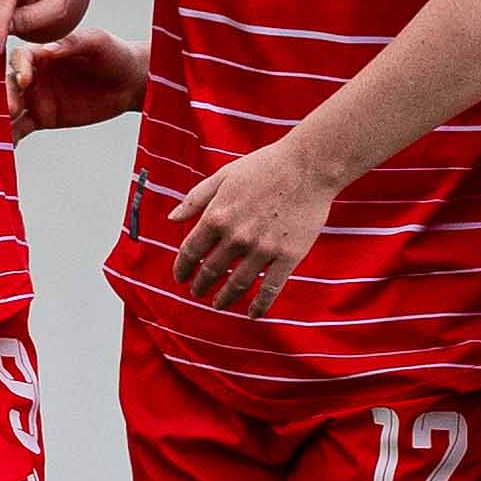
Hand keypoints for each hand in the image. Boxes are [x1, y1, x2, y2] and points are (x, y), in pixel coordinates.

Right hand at [8, 24, 144, 136]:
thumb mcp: (96, 43)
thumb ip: (72, 43)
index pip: (20, 58)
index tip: (26, 81)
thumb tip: (47, 49)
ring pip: (11, 108)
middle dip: (6, 96)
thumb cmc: (114, 54)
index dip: (19, 68)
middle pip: (9, 84)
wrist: (129, 83)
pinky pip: (21, 127)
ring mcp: (37, 98)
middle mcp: (34, 74)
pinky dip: (10, 137)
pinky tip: (3, 147)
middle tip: (11, 109)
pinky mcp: (43, 119)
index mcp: (43, 53)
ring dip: (1, 118)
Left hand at [167, 135, 341, 312]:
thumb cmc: (265, 166)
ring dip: (224, 298)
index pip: (190, 251)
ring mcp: (263, 249)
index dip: (182, 268)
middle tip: (197, 293)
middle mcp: (237, 237)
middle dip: (201, 285)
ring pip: (237, 284)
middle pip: (211, 271)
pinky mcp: (288, 256)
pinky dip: (259, 305)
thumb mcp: (223, 176)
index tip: (180, 277)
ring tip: (218, 305)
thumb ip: (195, 198)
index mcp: (217, 216)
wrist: (308, 166)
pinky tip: (252, 314)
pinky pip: (270, 289)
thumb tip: (171, 218)